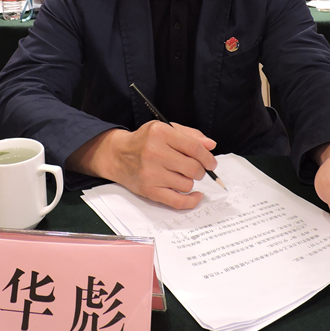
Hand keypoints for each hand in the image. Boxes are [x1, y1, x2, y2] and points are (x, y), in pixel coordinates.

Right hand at [67, 121, 216, 208]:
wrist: (118, 155)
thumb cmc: (145, 141)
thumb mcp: (165, 129)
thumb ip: (190, 135)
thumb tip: (211, 145)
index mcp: (160, 133)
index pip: (193, 148)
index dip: (207, 157)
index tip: (211, 162)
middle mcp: (155, 153)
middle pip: (192, 168)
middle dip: (199, 170)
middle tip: (196, 168)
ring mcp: (151, 173)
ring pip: (187, 184)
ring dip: (189, 181)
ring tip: (180, 175)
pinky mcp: (149, 190)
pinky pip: (177, 201)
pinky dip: (191, 201)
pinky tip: (196, 196)